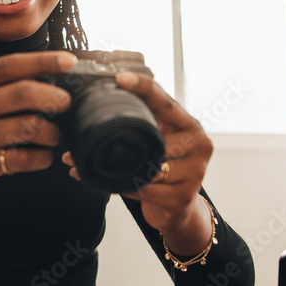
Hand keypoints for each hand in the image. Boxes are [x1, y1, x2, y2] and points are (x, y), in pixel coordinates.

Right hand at [0, 51, 76, 218]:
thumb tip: (31, 73)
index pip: (11, 65)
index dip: (45, 59)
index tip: (69, 60)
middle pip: (27, 94)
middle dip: (56, 96)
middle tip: (65, 102)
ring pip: (32, 127)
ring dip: (53, 131)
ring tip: (53, 133)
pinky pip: (27, 160)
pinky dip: (43, 157)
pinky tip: (42, 154)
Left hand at [63, 71, 212, 249]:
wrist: (178, 207)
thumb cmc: (165, 167)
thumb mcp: (160, 139)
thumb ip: (144, 121)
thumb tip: (102, 102)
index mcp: (189, 125)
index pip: (165, 101)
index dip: (143, 87)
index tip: (120, 78)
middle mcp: (198, 144)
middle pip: (154, 136)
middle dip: (120, 140)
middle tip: (88, 139)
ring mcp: (195, 171)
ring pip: (148, 166)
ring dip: (117, 168)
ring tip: (87, 165)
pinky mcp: (183, 196)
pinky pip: (145, 189)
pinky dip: (124, 187)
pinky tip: (111, 185)